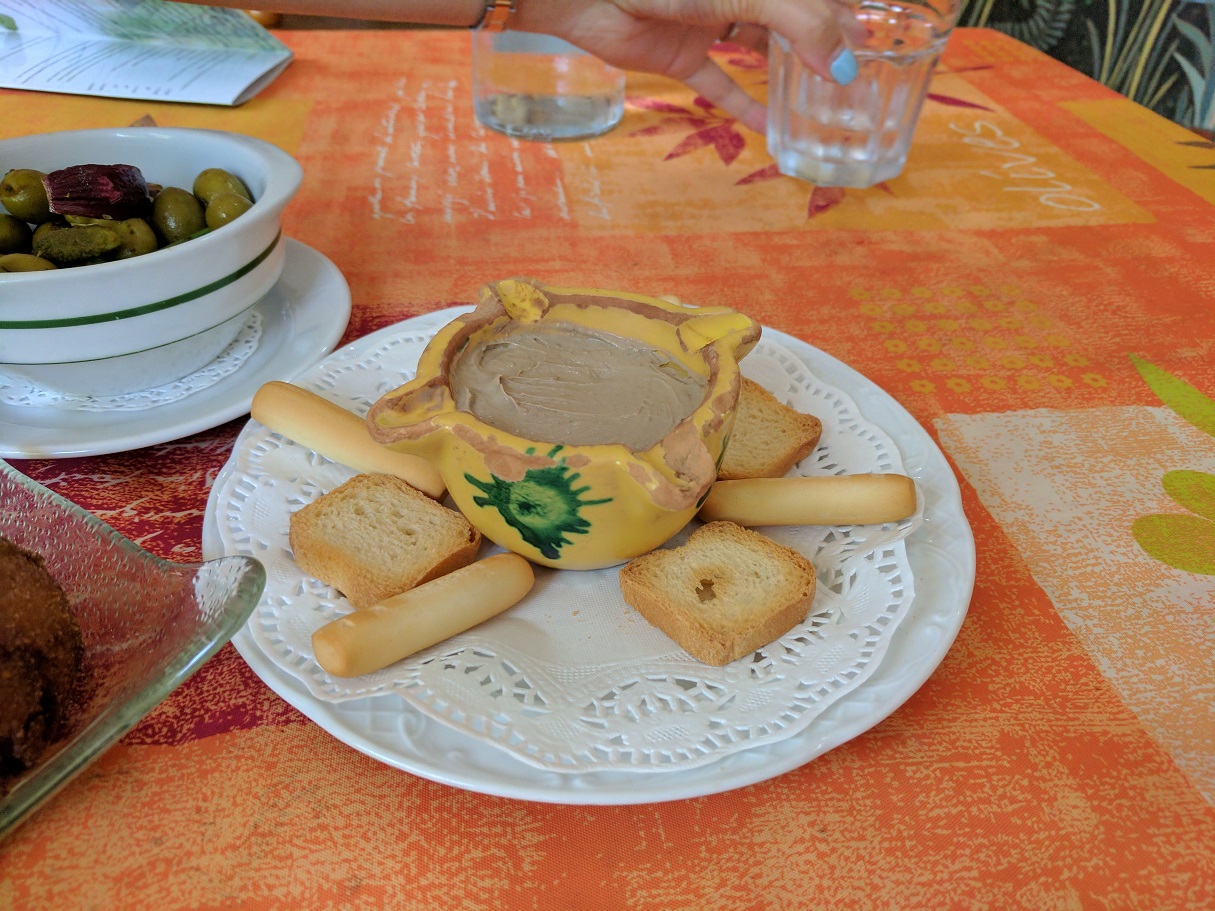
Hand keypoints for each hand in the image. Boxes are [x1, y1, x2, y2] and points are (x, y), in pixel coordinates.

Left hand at [509, 0, 860, 132]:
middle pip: (792, 22)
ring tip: (824, 112)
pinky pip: (719, 84)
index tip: (880, 46)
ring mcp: (710, 20)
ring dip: (789, 81)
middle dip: (823, 52)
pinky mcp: (679, 54)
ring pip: (760, 53)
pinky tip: (770, 134)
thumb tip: (847, 68)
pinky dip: (743, 108)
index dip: (845, 18)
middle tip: (859, 88)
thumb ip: (800, 24)